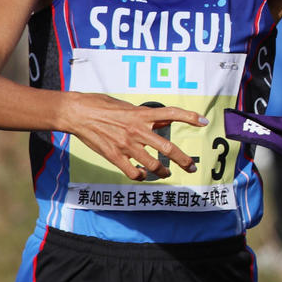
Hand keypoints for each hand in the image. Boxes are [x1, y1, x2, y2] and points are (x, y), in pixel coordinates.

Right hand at [65, 93, 204, 179]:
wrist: (78, 113)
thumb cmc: (101, 106)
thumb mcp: (127, 106)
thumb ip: (145, 115)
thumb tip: (162, 121)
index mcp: (141, 114)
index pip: (171, 113)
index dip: (190, 117)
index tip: (203, 121)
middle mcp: (137, 130)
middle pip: (168, 148)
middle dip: (183, 160)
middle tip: (191, 167)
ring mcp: (126, 145)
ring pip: (153, 165)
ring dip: (162, 171)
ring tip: (166, 173)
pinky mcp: (114, 156)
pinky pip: (133, 172)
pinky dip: (140, 175)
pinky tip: (142, 175)